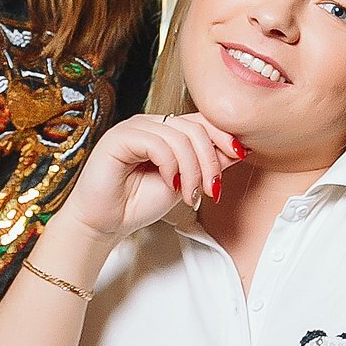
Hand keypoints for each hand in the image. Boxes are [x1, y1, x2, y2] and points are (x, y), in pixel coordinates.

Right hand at [61, 112, 243, 242]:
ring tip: (189, 195)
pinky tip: (170, 184)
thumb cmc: (137, 204)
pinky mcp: (119, 137)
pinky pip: (158, 143)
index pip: (201, 121)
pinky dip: (171, 166)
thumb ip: (206, 165)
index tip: (240, 155)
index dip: (223, 135)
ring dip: (192, 170)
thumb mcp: (184, 184)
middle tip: (211, 190)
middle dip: (210, 160)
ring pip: (180, 136)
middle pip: (195, 127)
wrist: (105, 224)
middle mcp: (150, 124)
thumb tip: (239, 150)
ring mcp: (134, 128)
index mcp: (164, 131)